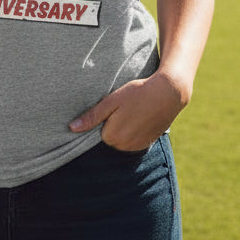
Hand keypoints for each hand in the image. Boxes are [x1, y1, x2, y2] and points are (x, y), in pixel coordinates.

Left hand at [68, 71, 186, 150]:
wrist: (168, 93)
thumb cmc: (137, 93)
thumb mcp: (112, 101)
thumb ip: (92, 117)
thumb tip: (72, 128)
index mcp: (112, 136)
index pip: (100, 130)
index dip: (107, 116)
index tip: (117, 106)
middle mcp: (124, 147)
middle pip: (111, 136)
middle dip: (115, 123)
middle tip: (127, 107)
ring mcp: (138, 147)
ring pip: (123, 139)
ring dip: (126, 128)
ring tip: (136, 111)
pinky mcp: (148, 144)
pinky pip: (134, 141)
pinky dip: (136, 131)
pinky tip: (143, 117)